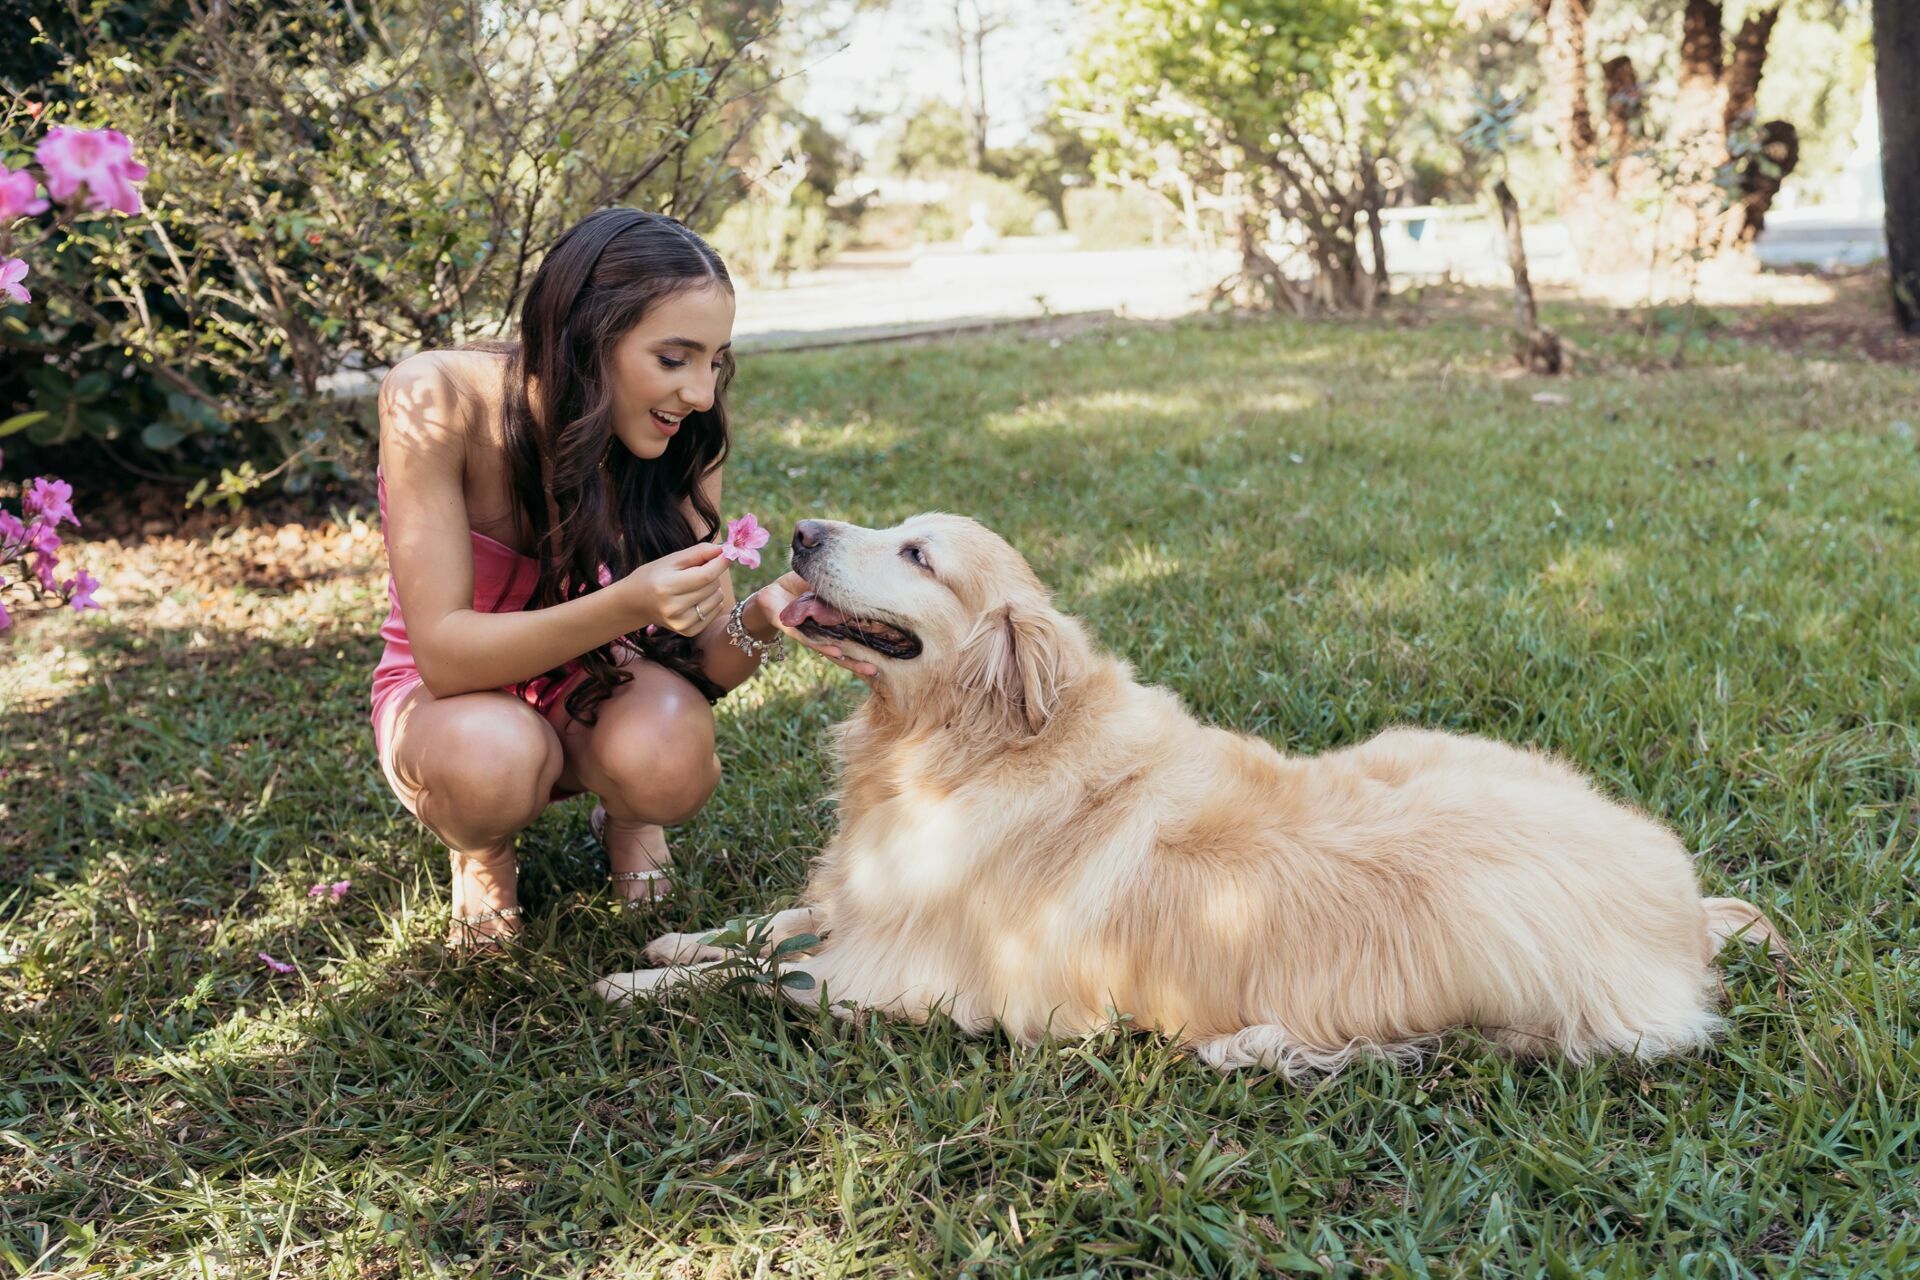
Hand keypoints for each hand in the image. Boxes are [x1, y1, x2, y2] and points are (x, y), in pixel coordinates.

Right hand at [619, 542, 730, 635]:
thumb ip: (698, 552)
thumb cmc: (654, 576)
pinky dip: (712, 602)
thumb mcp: (671, 560)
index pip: (706, 575)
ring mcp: (681, 623)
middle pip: (712, 586)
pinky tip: (696, 599)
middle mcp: (673, 608)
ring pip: (718, 599)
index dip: (721, 563)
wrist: (635, 603)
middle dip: (712, 574)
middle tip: (697, 572)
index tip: (729, 553)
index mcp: (666, 586)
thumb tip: (724, 549)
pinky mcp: (687, 632)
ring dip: (712, 589)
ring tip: (694, 586)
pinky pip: (716, 612)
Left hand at [753, 571, 879, 683]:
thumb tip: (866, 576)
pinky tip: (838, 652)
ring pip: (834, 650)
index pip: (859, 631)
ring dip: (851, 661)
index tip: (897, 642)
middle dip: (866, 658)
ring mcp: (813, 634)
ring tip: (868, 668)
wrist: (769, 596)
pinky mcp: (795, 632)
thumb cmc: (799, 588)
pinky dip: (824, 646)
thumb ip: (840, 583)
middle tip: (885, 665)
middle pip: (850, 647)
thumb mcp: (824, 581)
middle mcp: (827, 632)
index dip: (876, 636)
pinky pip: (811, 640)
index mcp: (836, 621)